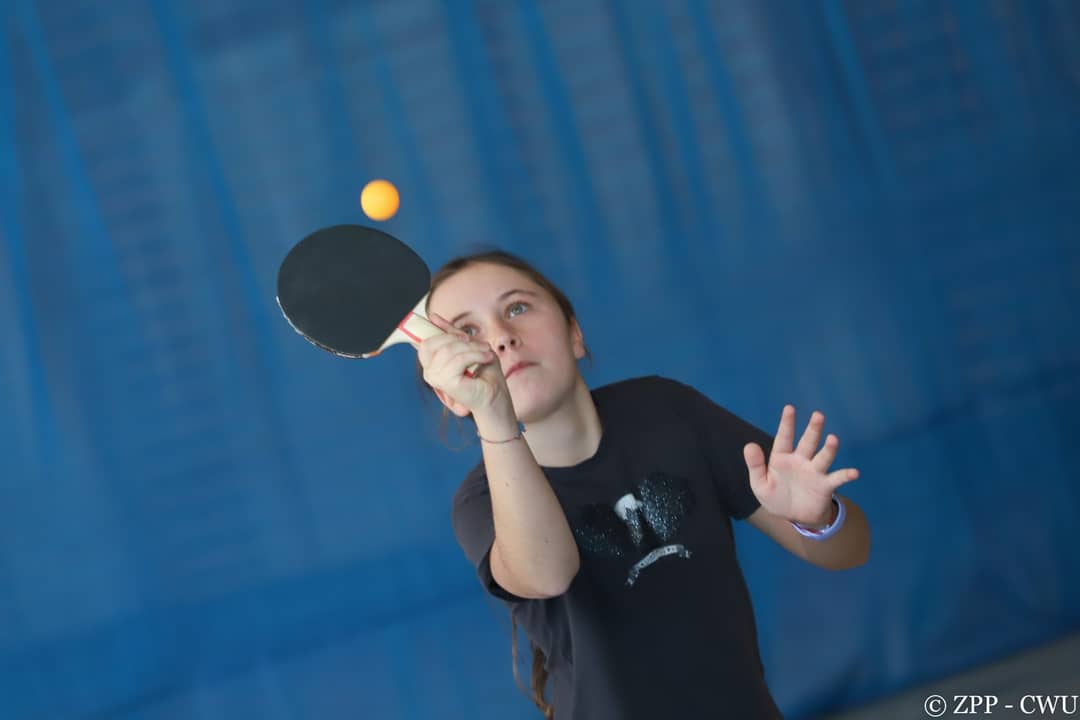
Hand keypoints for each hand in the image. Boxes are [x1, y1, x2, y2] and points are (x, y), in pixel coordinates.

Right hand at [418, 313, 509, 417]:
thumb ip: (450, 334)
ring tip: (486, 352)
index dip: (443, 334)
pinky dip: (476, 355)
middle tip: (478, 345)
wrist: (496, 395)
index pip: (425, 343)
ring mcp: (436, 379)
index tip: (464, 336)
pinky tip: (486, 358)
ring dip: (472, 348)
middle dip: (457, 339)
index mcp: (432, 364)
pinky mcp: (447, 383)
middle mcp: (430, 373)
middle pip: (432, 343)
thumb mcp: (467, 346)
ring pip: (448, 350)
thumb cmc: (484, 373)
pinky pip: (458, 360)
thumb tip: (433, 317)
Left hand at [743, 406, 859, 525]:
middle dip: (813, 429)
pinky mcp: (825, 486)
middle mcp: (801, 461)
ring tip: (833, 438)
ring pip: (823, 457)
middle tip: (818, 415)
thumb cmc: (776, 498)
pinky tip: (854, 473)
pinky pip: (837, 478)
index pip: (784, 438)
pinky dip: (846, 475)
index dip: (787, 423)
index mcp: (782, 458)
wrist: (794, 517)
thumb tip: (749, 445)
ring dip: (829, 448)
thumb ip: (756, 466)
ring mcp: (815, 472)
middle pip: (808, 442)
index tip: (789, 408)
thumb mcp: (760, 484)